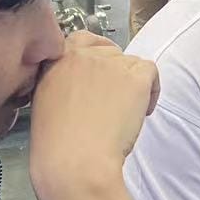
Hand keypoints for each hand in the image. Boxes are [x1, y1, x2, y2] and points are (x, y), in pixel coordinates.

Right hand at [28, 32, 156, 199]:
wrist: (74, 160)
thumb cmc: (58, 143)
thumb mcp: (46, 101)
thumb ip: (61, 82)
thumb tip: (85, 83)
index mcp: (55, 60)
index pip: (82, 39)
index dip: (96, 55)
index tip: (101, 74)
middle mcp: (82, 55)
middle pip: (110, 52)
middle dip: (115, 74)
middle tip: (114, 101)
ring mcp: (110, 64)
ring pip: (131, 63)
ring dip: (133, 84)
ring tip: (125, 112)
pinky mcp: (134, 77)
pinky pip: (151, 71)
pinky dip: (152, 90)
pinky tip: (142, 111)